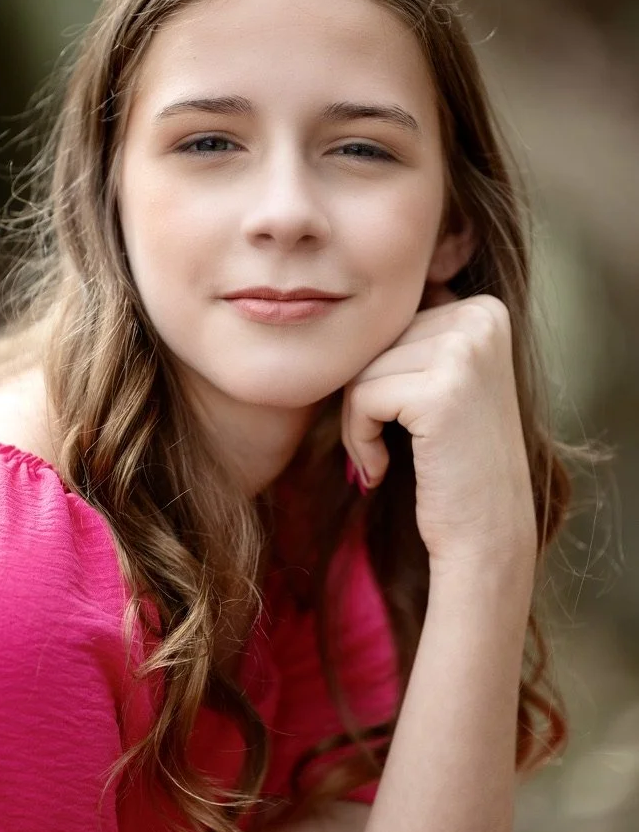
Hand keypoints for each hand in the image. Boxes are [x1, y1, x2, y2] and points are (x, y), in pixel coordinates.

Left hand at [341, 285, 537, 571]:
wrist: (485, 535)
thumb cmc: (450, 464)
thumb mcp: (438, 381)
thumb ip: (409, 337)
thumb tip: (345, 296)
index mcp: (483, 308)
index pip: (389, 323)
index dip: (378, 377)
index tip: (399, 423)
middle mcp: (482, 318)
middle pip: (374, 341)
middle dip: (362, 398)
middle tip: (381, 448)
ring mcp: (466, 350)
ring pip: (362, 367)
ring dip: (356, 421)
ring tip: (383, 458)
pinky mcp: (442, 389)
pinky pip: (362, 396)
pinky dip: (358, 438)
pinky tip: (383, 468)